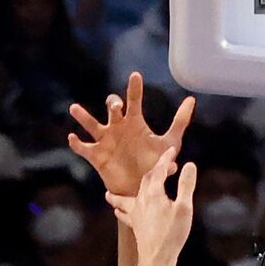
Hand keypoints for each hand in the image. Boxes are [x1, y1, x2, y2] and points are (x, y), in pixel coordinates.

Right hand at [69, 73, 194, 197]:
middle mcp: (118, 127)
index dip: (134, 88)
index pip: (134, 100)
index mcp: (135, 122)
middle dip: (113, 104)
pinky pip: (84, 148)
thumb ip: (180, 122)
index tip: (135, 76)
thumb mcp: (170, 143)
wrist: (141, 189)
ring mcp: (106, 141)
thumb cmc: (155, 164)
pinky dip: (77, 143)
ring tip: (75, 109)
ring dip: (83, 117)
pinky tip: (72, 138)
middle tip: (116, 106)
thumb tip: (192, 99)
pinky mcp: (97, 156)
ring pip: (92, 124)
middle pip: (112, 108)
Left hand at [106, 149, 196, 265]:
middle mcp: (141, 201)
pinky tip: (117, 211)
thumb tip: (190, 165)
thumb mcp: (184, 208)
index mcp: (154, 193)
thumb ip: (186, 185)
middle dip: (156, 171)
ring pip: (127, 198)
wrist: (157, 258)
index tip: (172, 150)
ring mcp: (136, 214)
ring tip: (110, 193)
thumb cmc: (172, 234)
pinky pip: (126, 215)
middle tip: (167, 167)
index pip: (159, 170)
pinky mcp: (136, 226)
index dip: (166, 159)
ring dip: (123, 192)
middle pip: (146, 180)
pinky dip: (121, 211)